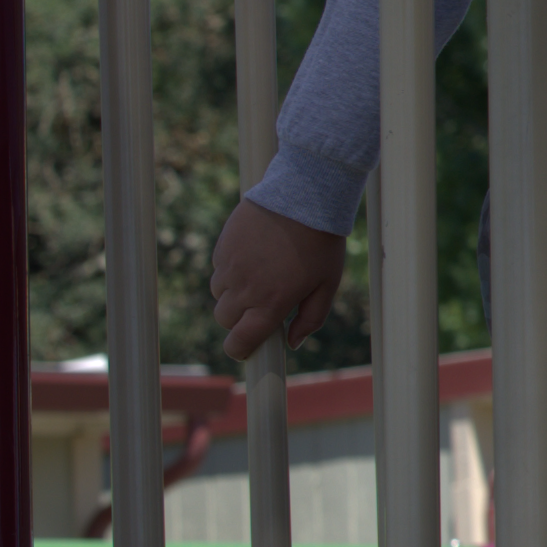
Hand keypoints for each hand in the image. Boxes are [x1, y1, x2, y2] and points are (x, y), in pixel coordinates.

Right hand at [206, 197, 349, 363]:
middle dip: (239, 319)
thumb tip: (292, 343)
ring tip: (261, 275)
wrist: (304, 197)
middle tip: (261, 305)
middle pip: (225, 320)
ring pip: (219, 295)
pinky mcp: (222, 247)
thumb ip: (311, 318)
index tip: (246, 348)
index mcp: (271, 303)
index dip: (240, 350)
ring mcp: (230, 267)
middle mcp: (245, 288)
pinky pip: (219, 270)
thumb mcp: (327, 284)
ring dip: (234, 293)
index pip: (240, 341)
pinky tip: (254, 255)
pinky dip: (231, 270)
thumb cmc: (321, 243)